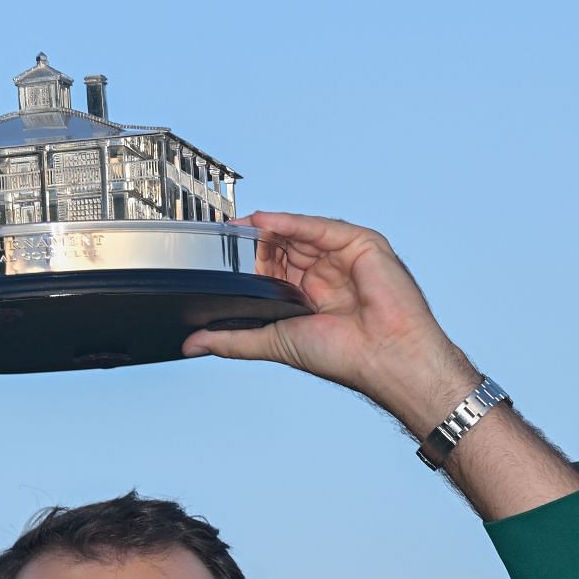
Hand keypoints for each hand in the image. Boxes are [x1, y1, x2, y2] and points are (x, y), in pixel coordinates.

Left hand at [180, 212, 477, 424]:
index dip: (247, 260)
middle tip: (222, 238)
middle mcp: (328, 273)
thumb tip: (193, 344)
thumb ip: (234, 340)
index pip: (273, 268)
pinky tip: (265, 223)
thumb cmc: (344, 355)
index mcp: (311, 296)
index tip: (218, 255)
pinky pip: (320, 227)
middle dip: (253, 243)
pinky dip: (291, 223)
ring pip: (299, 233)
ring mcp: (345, 257)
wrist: (384, 356)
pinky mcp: (361, 244)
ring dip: (267, 230)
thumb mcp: (274, 341)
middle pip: (284, 246)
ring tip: (236, 229)